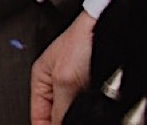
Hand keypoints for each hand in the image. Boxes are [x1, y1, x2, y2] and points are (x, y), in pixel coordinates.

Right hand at [31, 10, 95, 124]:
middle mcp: (57, 83)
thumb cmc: (82, 42)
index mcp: (41, 78)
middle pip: (55, 115)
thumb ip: (60, 108)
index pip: (38, 114)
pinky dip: (92, 113)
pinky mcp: (93, 87)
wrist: (109, 31)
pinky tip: (95, 113)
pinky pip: (89, 108)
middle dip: (62, 122)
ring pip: (73, 113)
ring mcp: (76, 85)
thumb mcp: (65, 80)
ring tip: (83, 117)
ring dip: (77, 117)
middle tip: (70, 123)